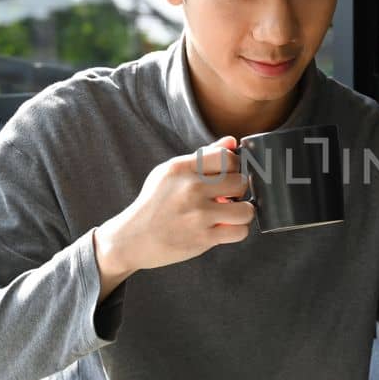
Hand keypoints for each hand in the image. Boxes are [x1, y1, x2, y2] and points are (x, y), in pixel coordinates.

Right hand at [93, 137, 253, 289]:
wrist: (132, 238)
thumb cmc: (155, 203)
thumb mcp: (170, 173)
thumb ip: (203, 155)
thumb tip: (232, 141)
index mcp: (182, 168)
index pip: (226, 156)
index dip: (234, 166)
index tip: (229, 176)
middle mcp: (190, 188)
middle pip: (241, 182)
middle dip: (239, 191)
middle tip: (229, 197)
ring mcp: (197, 214)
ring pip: (246, 210)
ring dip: (242, 213)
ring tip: (230, 214)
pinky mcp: (203, 238)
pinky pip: (239, 232)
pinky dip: (237, 231)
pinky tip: (226, 228)